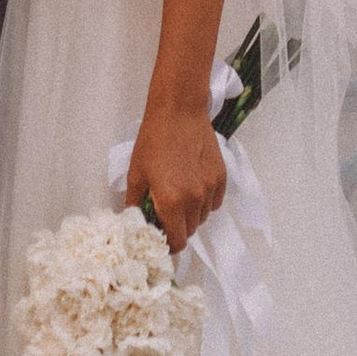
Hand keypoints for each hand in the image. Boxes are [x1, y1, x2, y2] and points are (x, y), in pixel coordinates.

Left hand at [131, 96, 224, 247]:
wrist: (178, 112)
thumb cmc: (153, 141)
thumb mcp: (136, 174)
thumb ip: (135, 204)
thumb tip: (136, 223)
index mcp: (171, 202)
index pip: (177, 241)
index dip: (168, 244)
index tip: (162, 237)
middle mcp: (194, 200)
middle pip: (190, 231)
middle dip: (178, 227)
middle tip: (166, 212)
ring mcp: (210, 188)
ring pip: (203, 217)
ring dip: (192, 214)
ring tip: (180, 194)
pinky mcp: (221, 177)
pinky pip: (215, 202)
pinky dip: (205, 200)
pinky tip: (193, 184)